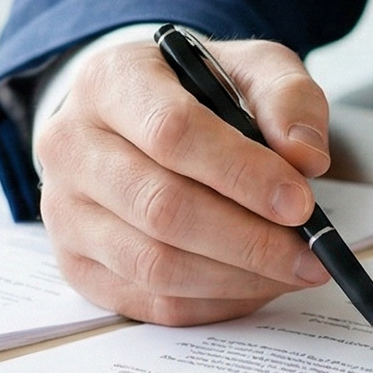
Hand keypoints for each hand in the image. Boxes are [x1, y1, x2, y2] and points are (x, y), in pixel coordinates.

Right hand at [35, 37, 335, 323]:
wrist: (134, 118)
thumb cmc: (197, 92)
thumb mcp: (250, 69)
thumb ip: (287, 99)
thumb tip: (305, 157)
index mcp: (110, 81)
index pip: (172, 132)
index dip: (241, 174)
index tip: (299, 202)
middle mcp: (71, 145)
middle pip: (161, 207)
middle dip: (248, 240)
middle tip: (309, 254)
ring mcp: (64, 210)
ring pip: (154, 264)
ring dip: (236, 278)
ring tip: (292, 271)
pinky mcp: (75, 263)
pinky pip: (149, 301)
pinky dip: (213, 303)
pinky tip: (255, 286)